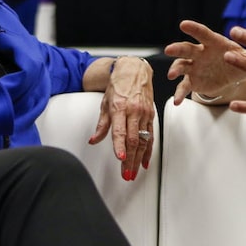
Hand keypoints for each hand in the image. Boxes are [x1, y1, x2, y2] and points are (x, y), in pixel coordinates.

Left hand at [89, 57, 154, 180]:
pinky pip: (151, 136)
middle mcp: (134, 111)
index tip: (120, 159)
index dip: (120, 146)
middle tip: (127, 174)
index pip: (120, 131)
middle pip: (133, 140)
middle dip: (130, 160)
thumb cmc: (119, 85)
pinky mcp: (151, 115)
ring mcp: (144, 114)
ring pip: (143, 140)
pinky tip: (146, 161)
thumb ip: (101, 125)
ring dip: (139, 159)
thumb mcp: (105, 103)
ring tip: (134, 172)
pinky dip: (149, 150)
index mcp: (119, 108)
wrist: (134, 71)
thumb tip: (94, 140)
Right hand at [164, 20, 245, 104]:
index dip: (194, 29)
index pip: (204, 34)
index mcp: (215, 44)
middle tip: (168, 50)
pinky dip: (179, 94)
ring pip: (181, 65)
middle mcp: (201, 53)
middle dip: (178, 48)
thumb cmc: (239, 61)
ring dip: (175, 69)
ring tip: (171, 75)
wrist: (230, 76)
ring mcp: (194, 67)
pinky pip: (183, 87)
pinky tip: (178, 102)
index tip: (183, 25)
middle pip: (187, 48)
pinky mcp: (192, 81)